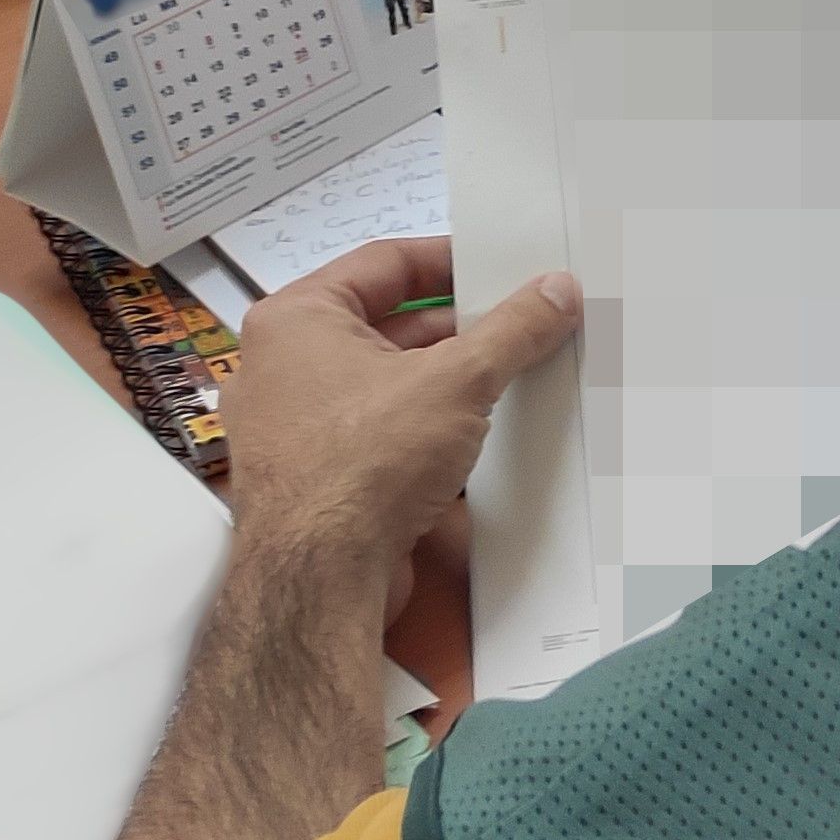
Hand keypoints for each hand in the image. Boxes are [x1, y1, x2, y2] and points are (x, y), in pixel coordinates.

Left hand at [222, 238, 576, 606]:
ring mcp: (291, 423)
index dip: (453, 260)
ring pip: (382, 380)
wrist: (318, 580)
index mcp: (296, 319)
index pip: (385, 262)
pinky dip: (421, 424)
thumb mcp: (457, 381)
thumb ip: (512, 330)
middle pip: (386, 323)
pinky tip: (474, 433)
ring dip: (443, 378)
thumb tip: (558, 290)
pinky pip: (374, 429)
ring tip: (509, 375)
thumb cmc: (363, 464)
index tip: (504, 266)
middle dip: (458, 327)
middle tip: (521, 323)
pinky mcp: (312, 474)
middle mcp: (281, 365)